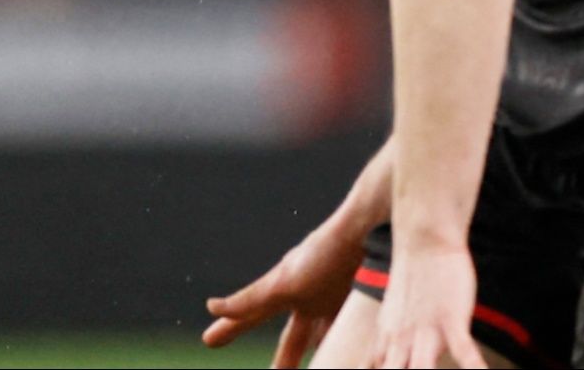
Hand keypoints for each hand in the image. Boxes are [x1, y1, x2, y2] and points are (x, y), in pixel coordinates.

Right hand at [204, 222, 360, 368]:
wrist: (375, 227)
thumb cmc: (326, 253)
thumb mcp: (285, 282)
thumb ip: (251, 300)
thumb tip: (211, 306)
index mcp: (285, 292)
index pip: (251, 316)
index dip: (231, 328)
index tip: (208, 339)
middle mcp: (311, 297)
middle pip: (293, 337)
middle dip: (284, 358)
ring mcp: (339, 298)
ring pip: (325, 335)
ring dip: (322, 352)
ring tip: (322, 363)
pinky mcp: (366, 297)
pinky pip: (355, 328)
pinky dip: (350, 343)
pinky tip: (358, 355)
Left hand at [371, 240, 484, 368]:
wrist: (425, 241)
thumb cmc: (413, 276)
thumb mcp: (391, 312)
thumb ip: (389, 337)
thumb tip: (388, 352)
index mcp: (386, 340)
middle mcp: (401, 341)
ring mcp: (426, 331)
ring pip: (420, 369)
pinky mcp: (452, 319)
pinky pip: (463, 350)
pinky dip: (474, 365)